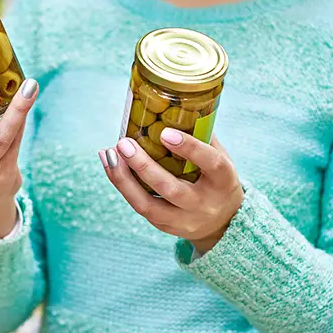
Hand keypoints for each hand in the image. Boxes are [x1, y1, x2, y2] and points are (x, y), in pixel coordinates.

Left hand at [100, 129, 242, 253]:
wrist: (223, 223)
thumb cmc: (216, 180)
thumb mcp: (220, 158)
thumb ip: (202, 136)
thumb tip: (176, 106)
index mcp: (224, 181)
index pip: (211, 164)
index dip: (189, 148)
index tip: (164, 132)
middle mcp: (205, 204)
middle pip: (171, 189)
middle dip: (143, 166)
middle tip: (124, 143)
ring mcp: (184, 220)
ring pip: (148, 205)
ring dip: (123, 179)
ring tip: (108, 154)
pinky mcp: (165, 226)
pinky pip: (140, 206)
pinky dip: (122, 185)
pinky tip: (110, 164)